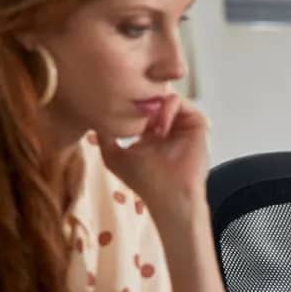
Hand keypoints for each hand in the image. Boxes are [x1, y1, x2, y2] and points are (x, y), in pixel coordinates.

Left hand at [97, 94, 208, 221]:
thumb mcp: (113, 156)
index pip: (140, 106)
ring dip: (154, 106)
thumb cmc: (144, 180)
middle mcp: (168, 125)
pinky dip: (168, 108)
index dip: (128, 102)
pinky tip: (160, 127)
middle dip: (142, 100)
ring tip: (148, 126)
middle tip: (132, 112)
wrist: (169, 194)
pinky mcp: (197, 123)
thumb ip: (103, 136)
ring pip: (166, 97)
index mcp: (150, 132)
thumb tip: (93, 116)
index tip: (117, 107)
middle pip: (154, 97)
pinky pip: (182, 103)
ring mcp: (183, 123)